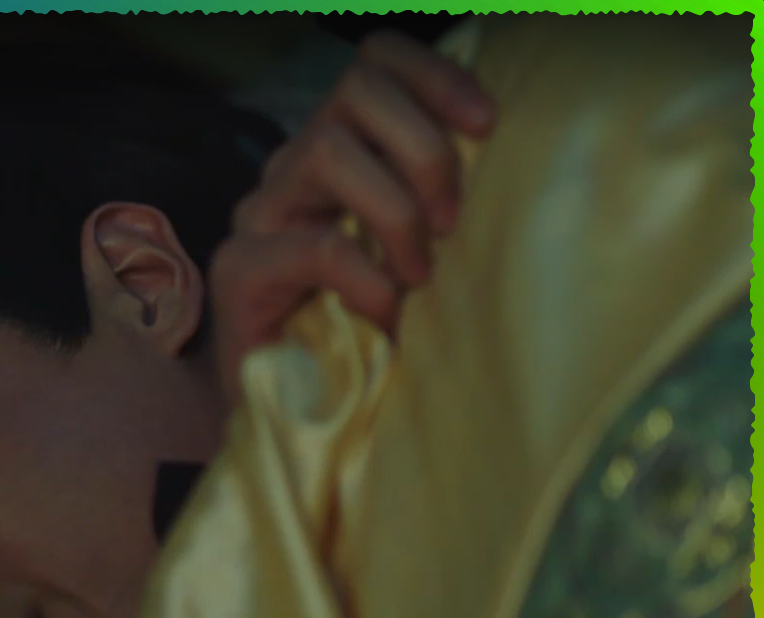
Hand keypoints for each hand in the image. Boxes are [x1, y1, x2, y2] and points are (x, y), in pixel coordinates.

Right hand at [208, 30, 495, 396]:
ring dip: (394, 209)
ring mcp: (259, 216)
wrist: (287, 409)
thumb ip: (444, 205)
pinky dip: (366, 277)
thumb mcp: (420, 252)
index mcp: (339, 151)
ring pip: (326, 149)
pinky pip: (314, 245)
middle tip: (454, 220)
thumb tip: (525, 167)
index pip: (375, 62)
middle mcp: (293, 169)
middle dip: (423, 145)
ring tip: (419, 274)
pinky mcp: (238, 270)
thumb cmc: (367, 329)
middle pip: (355, 88)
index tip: (489, 122)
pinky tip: (386, 315)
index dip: (435, 73)